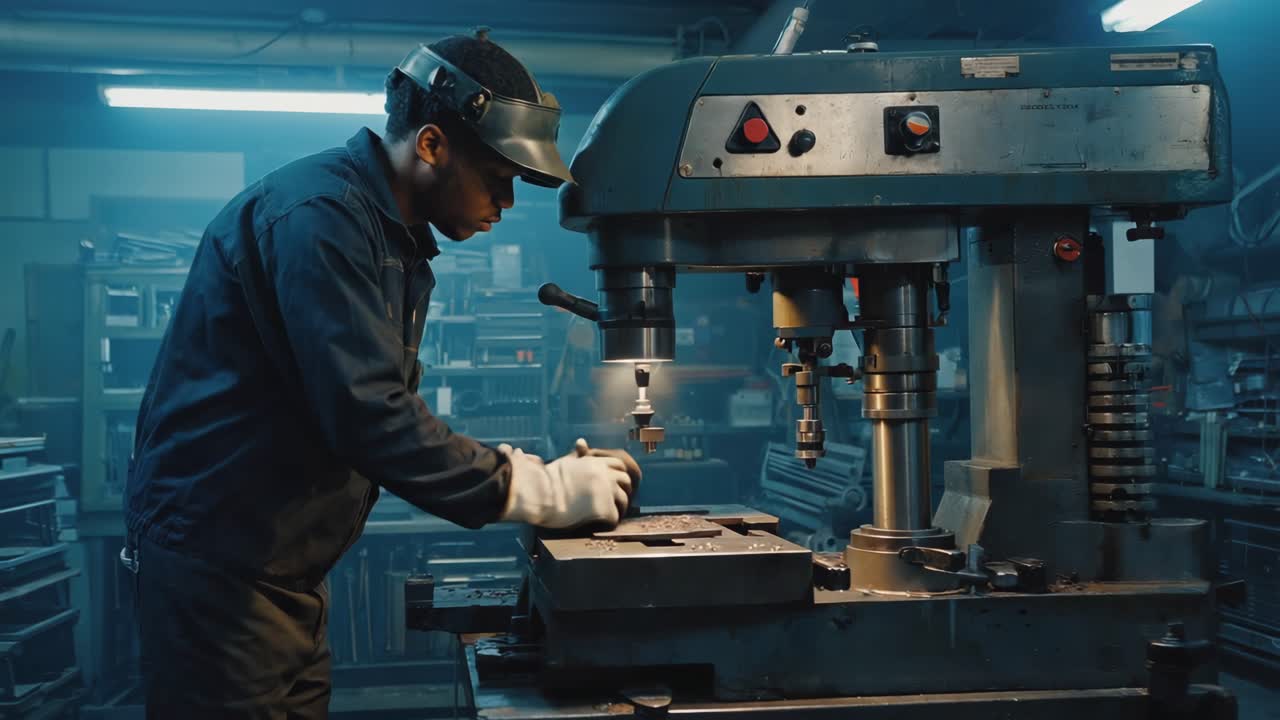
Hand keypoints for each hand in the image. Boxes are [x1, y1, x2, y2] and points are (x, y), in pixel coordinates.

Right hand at [499, 444, 633, 528]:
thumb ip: (578, 457)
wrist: (537, 494)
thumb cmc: (544, 480)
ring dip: (617, 508)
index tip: (612, 486)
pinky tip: (600, 525)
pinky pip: (615, 518)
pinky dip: (608, 523)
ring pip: (624, 500)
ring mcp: (606, 490)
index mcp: (595, 462)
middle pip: (626, 481)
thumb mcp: (565, 463)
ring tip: (608, 517)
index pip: (618, 465)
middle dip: (622, 491)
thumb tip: (581, 442)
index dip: (617, 476)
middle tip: (614, 503)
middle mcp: (604, 473)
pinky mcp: (604, 508)